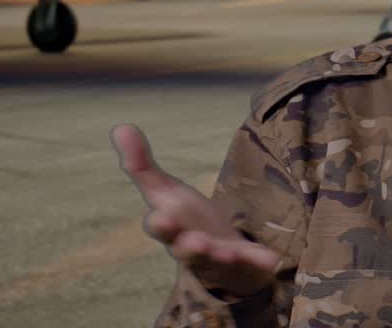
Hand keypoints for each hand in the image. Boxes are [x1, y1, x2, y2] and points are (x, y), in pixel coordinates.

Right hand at [111, 123, 280, 298]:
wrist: (217, 255)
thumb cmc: (185, 219)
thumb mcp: (164, 190)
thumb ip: (141, 164)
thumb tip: (119, 127)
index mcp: (171, 227)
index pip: (160, 227)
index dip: (160, 224)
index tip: (162, 217)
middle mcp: (191, 246)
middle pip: (186, 250)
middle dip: (189, 247)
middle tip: (195, 242)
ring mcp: (218, 257)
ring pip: (216, 259)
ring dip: (220, 255)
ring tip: (226, 251)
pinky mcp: (245, 263)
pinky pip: (252, 264)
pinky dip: (260, 261)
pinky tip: (272, 259)